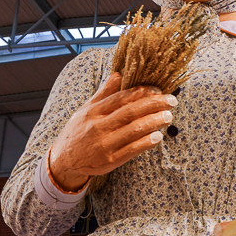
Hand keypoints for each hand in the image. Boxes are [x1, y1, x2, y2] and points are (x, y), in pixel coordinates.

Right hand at [48, 73, 176, 191]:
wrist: (64, 161)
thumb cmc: (77, 132)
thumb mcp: (86, 110)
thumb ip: (103, 93)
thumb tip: (118, 74)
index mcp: (94, 111)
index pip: (121, 98)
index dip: (142, 92)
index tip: (158, 90)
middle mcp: (99, 126)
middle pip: (130, 112)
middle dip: (154, 104)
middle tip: (171, 101)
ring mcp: (104, 144)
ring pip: (133, 130)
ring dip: (154, 122)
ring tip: (168, 116)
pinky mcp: (110, 161)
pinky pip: (132, 150)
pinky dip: (146, 143)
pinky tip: (158, 137)